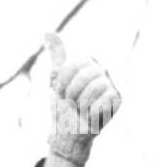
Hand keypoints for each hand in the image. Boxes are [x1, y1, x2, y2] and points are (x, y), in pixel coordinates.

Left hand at [44, 32, 121, 165]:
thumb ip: (57, 56)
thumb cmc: (63, 108)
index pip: (72, 65)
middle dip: (72, 94)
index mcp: (88, 63)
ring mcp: (111, 84)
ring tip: (82, 110)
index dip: (63, 83)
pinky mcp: (117, 99)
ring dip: (82, 104)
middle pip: (85, 74)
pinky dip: (92, 113)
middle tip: (73, 103)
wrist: (68, 134)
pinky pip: (103, 101)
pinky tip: (91, 116)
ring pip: (95, 87)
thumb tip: (48, 32)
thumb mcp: (56, 80)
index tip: (63, 93)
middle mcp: (102, 70)